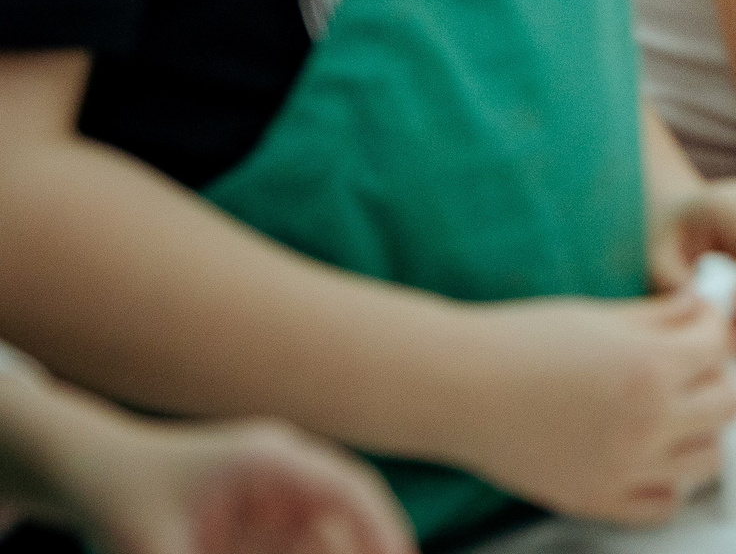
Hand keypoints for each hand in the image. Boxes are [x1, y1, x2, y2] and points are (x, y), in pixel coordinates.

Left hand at [51, 416, 409, 553]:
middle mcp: (283, 471)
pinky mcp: (255, 518)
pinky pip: (296, 545)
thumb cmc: (116, 498)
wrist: (83, 472)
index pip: (347, 490)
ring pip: (324, 535)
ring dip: (339, 552)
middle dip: (369, 546)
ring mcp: (270, 494)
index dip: (381, 527)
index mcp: (270, 460)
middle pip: (346, 512)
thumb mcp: (151, 548)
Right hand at [441, 294, 735, 524]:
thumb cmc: (519, 343)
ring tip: (672, 409)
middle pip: (728, 404)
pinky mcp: (599, 500)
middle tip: (689, 366)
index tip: (696, 322)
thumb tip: (701, 311)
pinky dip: (669, 481)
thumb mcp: (603, 314)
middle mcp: (647, 423)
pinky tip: (649, 452)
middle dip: (714, 378)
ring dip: (701, 431)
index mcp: (651, 367)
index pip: (722, 347)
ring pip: (710, 457)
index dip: (712, 326)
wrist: (458, 387)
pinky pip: (666, 504)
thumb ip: (662, 316)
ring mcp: (625, 468)